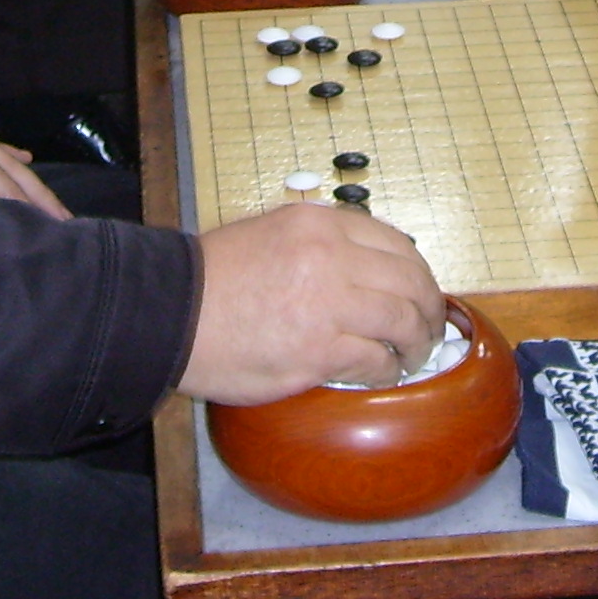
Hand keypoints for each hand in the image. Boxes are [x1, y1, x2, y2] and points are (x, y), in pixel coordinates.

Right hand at [177, 202, 447, 403]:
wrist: (168, 314)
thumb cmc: (210, 281)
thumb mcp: (270, 234)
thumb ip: (319, 245)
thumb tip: (362, 269)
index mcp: (319, 224)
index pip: (395, 242)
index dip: (416, 271)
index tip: (420, 290)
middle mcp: (331, 255)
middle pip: (410, 279)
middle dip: (428, 307)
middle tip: (429, 328)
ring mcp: (329, 302)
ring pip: (404, 319)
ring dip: (416, 342)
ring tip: (413, 356)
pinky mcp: (320, 349)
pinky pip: (376, 359)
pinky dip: (388, 369)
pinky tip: (383, 374)